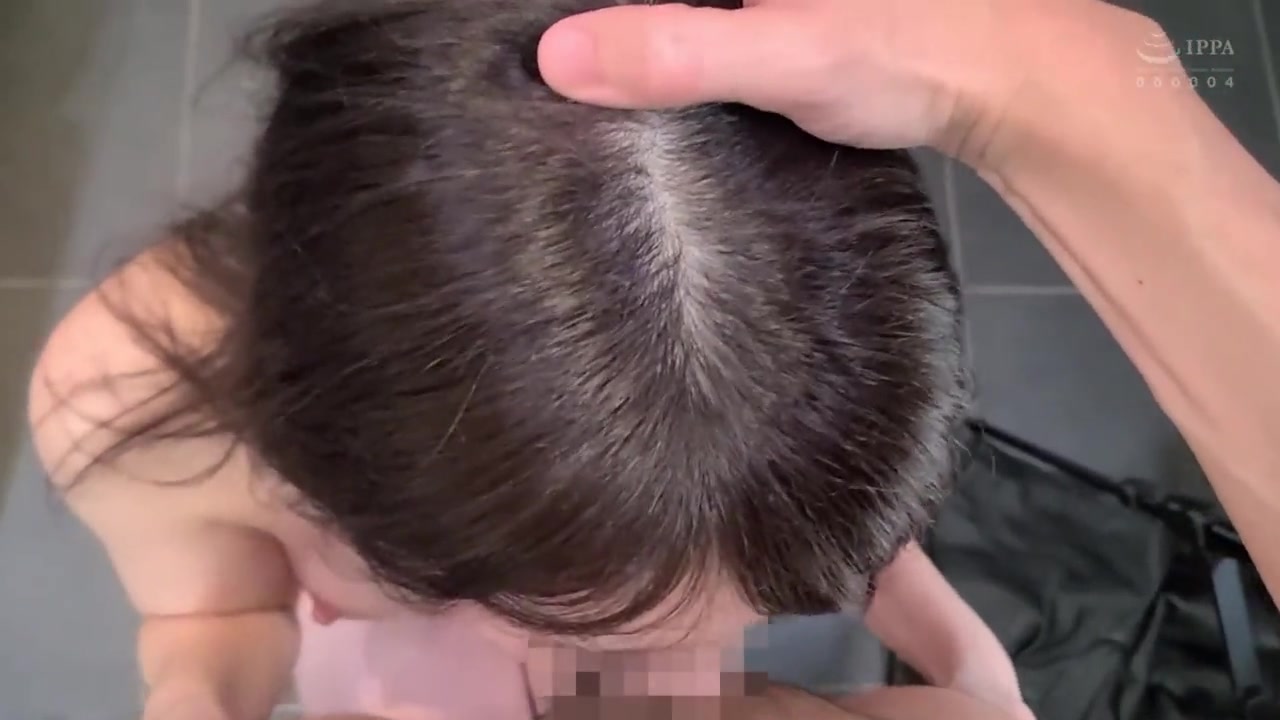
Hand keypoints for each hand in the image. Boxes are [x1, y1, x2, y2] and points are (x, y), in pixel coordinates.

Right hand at [537, 0, 1025, 153]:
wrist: (1012, 83)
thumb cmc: (911, 50)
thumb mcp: (782, 54)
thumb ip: (673, 52)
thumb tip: (553, 59)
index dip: (589, 6)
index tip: (533, 29)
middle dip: (613, 19)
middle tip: (551, 52)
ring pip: (688, 4)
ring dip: (648, 26)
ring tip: (588, 65)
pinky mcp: (795, 13)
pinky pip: (714, 14)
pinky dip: (682, 34)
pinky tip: (657, 74)